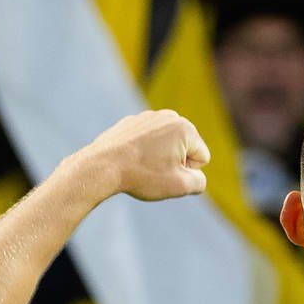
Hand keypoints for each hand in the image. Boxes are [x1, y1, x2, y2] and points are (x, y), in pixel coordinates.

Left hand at [71, 109, 210, 202]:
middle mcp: (170, 116)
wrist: (101, 166)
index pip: (202, 158)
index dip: (187, 172)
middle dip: (174, 162)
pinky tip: (130, 160)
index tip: (166, 174)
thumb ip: (199, 182)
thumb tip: (197, 175)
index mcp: (185, 128)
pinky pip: (148, 141)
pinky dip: (143, 151)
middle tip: (153, 171)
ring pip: (166, 145)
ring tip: (141, 166)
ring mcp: (149, 117)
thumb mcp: (179, 186)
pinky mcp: (132, 122)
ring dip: (159, 157)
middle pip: (185, 148)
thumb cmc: (142, 175)